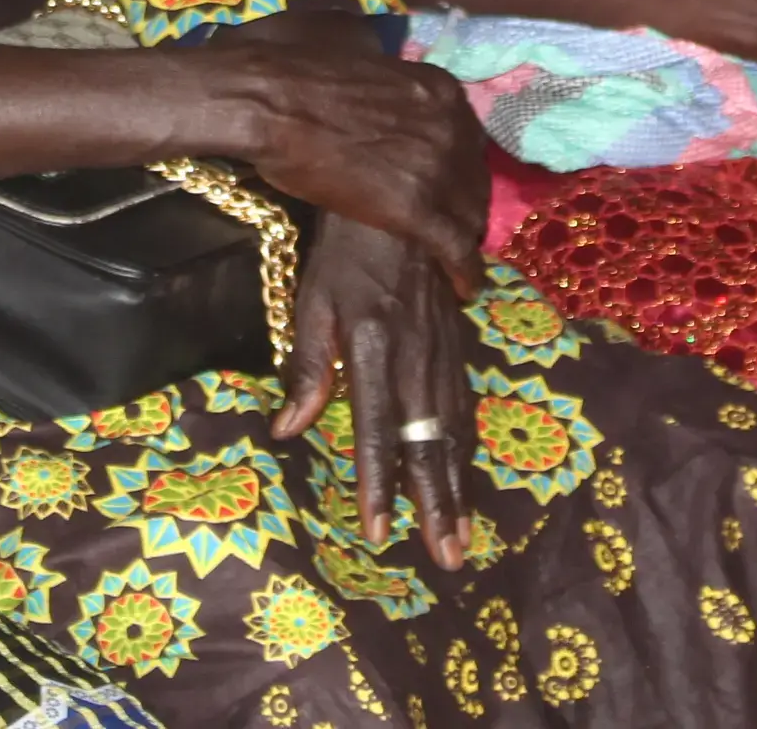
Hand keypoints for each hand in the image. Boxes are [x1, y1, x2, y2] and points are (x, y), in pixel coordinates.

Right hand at [217, 33, 488, 294]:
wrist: (273, 102)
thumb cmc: (298, 73)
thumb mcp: (359, 54)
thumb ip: (382, 69)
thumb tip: (371, 59)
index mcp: (440, 90)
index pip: (469, 140)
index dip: (459, 167)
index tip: (449, 185)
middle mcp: (452, 126)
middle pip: (476, 179)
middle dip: (466, 204)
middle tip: (451, 226)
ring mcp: (438, 167)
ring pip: (471, 215)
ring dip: (463, 238)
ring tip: (453, 260)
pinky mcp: (416, 207)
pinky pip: (455, 248)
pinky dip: (463, 271)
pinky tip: (463, 288)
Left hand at [274, 217, 475, 572]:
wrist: (406, 198)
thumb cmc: (345, 250)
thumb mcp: (311, 299)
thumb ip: (307, 366)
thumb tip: (288, 432)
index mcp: (373, 345)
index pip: (375, 429)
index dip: (378, 483)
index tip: (379, 532)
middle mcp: (416, 354)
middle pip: (428, 442)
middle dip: (437, 504)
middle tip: (446, 558)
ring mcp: (445, 349)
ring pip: (454, 430)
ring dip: (459, 486)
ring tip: (462, 535)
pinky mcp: (460, 341)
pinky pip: (466, 404)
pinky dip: (468, 448)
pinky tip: (468, 477)